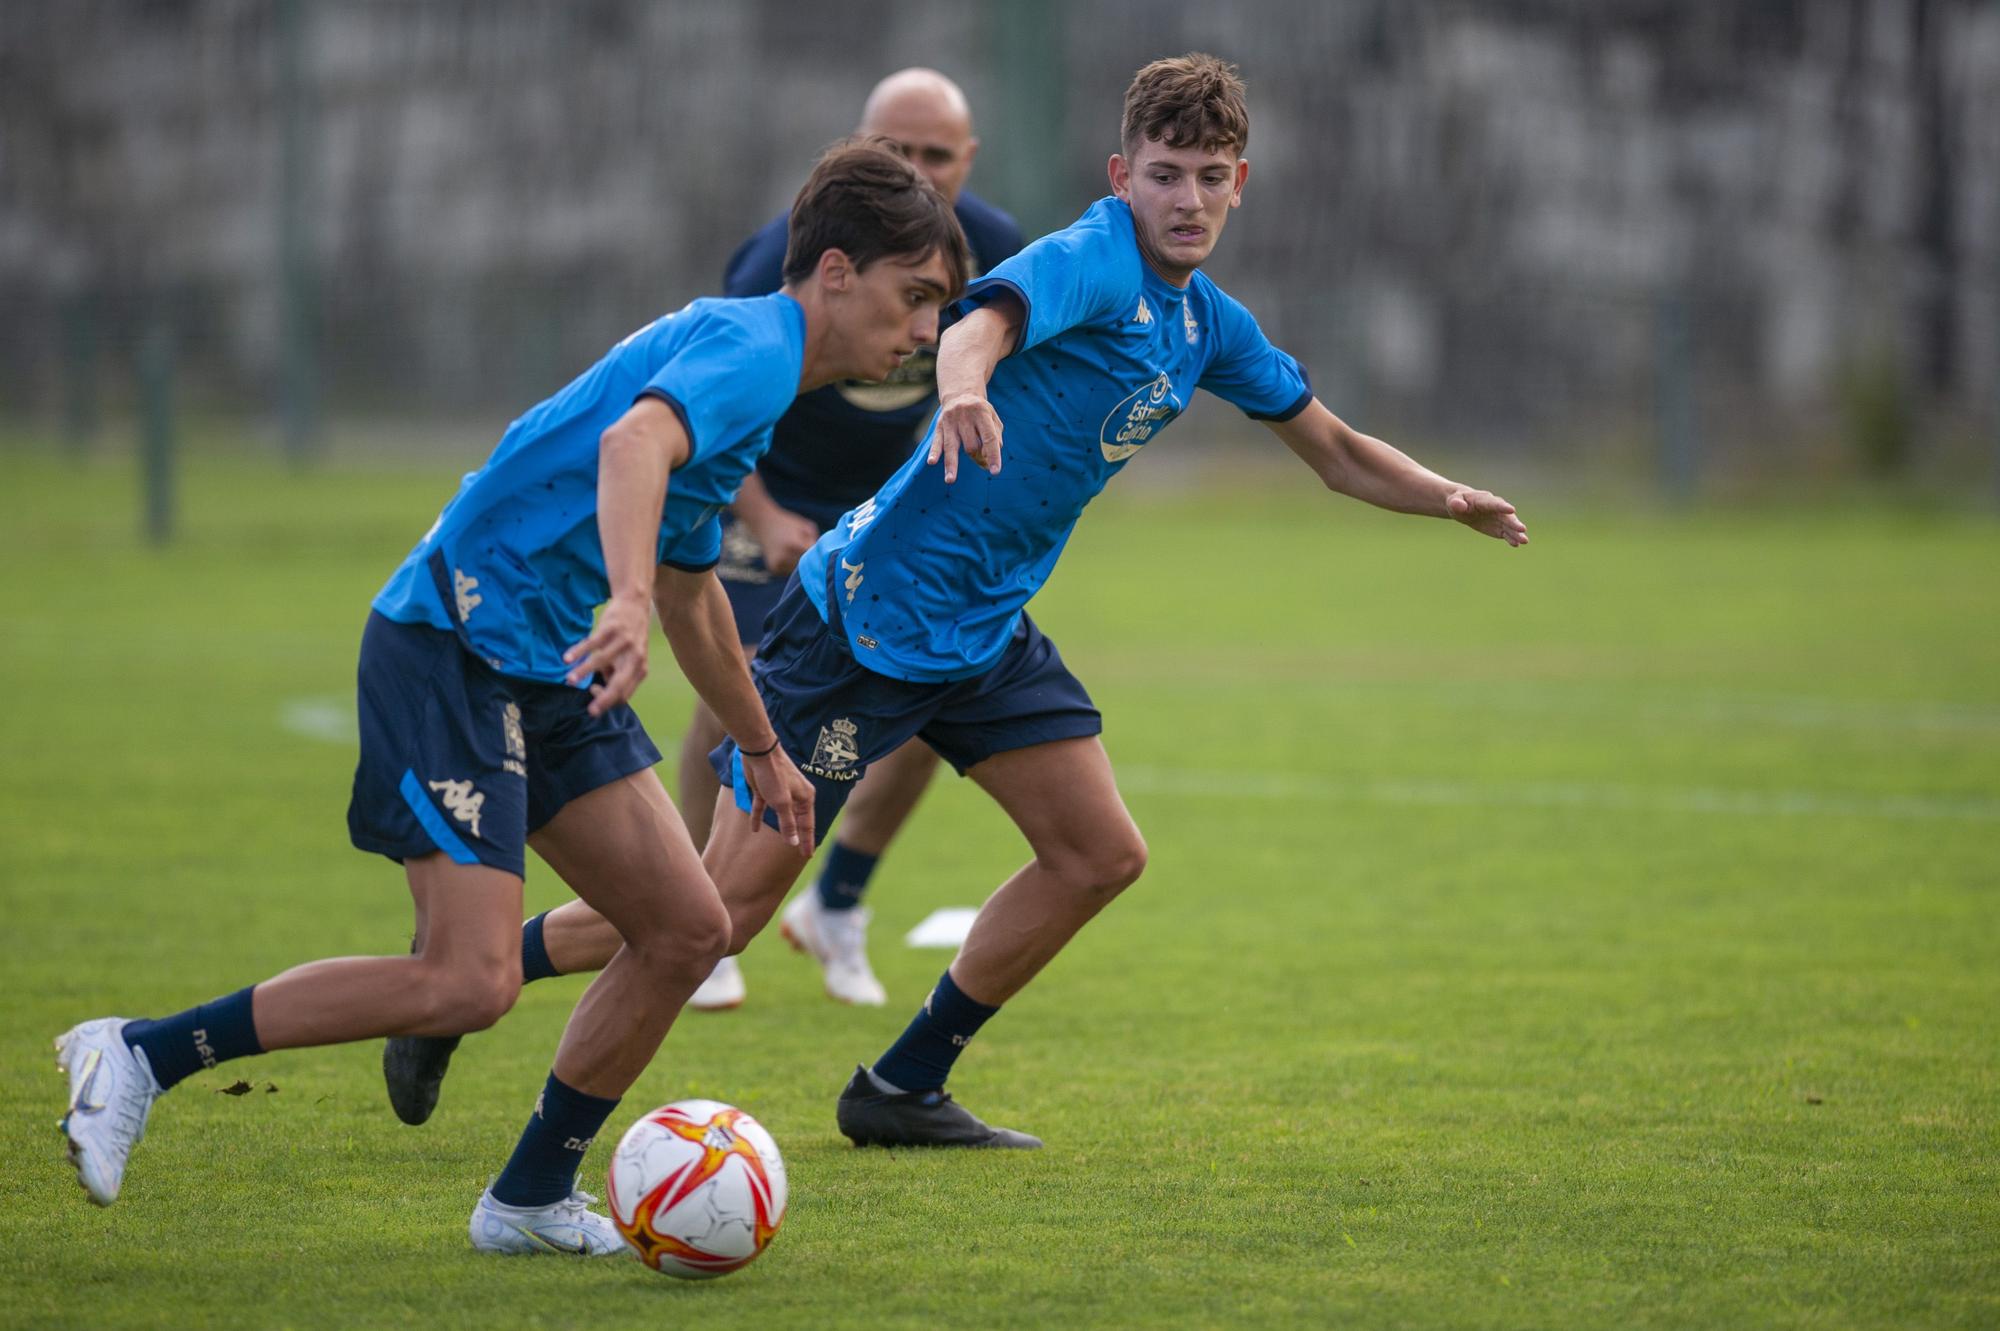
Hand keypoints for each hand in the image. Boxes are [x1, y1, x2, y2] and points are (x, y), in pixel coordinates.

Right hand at [563, 593, 650, 714]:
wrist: (635, 604)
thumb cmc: (628, 638)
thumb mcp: (629, 659)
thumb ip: (616, 675)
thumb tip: (601, 692)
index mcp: (640, 669)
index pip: (624, 693)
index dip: (608, 699)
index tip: (592, 695)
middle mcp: (635, 658)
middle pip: (620, 684)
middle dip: (604, 699)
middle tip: (590, 710)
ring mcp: (625, 642)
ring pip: (601, 662)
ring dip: (584, 672)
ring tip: (569, 681)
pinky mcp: (612, 628)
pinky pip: (593, 643)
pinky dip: (578, 652)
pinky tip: (566, 659)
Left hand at [739, 742, 815, 853]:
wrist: (759, 752)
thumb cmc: (774, 775)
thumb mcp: (782, 803)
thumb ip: (787, 823)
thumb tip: (794, 842)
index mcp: (805, 798)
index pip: (807, 825)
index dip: (807, 841)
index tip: (808, 855)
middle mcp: (795, 796)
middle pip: (797, 821)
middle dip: (799, 836)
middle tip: (802, 852)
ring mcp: (780, 793)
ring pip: (781, 816)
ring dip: (782, 828)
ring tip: (786, 841)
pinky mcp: (765, 790)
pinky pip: (763, 807)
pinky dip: (759, 817)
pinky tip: (754, 829)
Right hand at [747, 506, 819, 576]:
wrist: (764, 522)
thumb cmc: (789, 524)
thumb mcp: (806, 527)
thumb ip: (816, 541)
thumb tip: (822, 556)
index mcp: (795, 545)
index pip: (813, 559)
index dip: (817, 557)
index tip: (819, 554)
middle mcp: (785, 556)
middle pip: (806, 567)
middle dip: (809, 562)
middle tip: (806, 551)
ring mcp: (778, 564)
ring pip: (797, 572)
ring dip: (800, 566)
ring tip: (795, 552)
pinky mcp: (773, 568)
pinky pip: (788, 572)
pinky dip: (790, 567)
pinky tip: (787, 556)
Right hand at [926, 393, 1003, 482]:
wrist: (960, 393)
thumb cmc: (980, 412)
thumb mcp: (993, 419)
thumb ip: (995, 437)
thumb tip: (988, 458)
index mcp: (982, 413)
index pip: (989, 438)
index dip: (993, 455)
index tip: (995, 471)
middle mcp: (965, 416)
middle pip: (971, 444)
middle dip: (977, 457)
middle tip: (981, 461)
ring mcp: (950, 421)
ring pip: (952, 446)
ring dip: (952, 464)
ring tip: (950, 480)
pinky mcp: (939, 426)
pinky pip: (937, 441)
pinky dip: (935, 452)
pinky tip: (932, 462)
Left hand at [1446, 489, 1528, 546]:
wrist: (1462, 505)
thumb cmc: (1457, 501)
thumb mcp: (1454, 501)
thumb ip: (1456, 503)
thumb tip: (1459, 505)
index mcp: (1484, 500)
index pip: (1494, 503)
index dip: (1502, 507)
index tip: (1512, 510)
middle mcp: (1495, 508)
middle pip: (1506, 516)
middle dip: (1513, 522)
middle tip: (1522, 529)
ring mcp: (1498, 518)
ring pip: (1509, 526)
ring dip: (1516, 533)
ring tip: (1524, 541)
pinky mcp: (1498, 527)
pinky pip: (1506, 533)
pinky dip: (1511, 538)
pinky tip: (1516, 544)